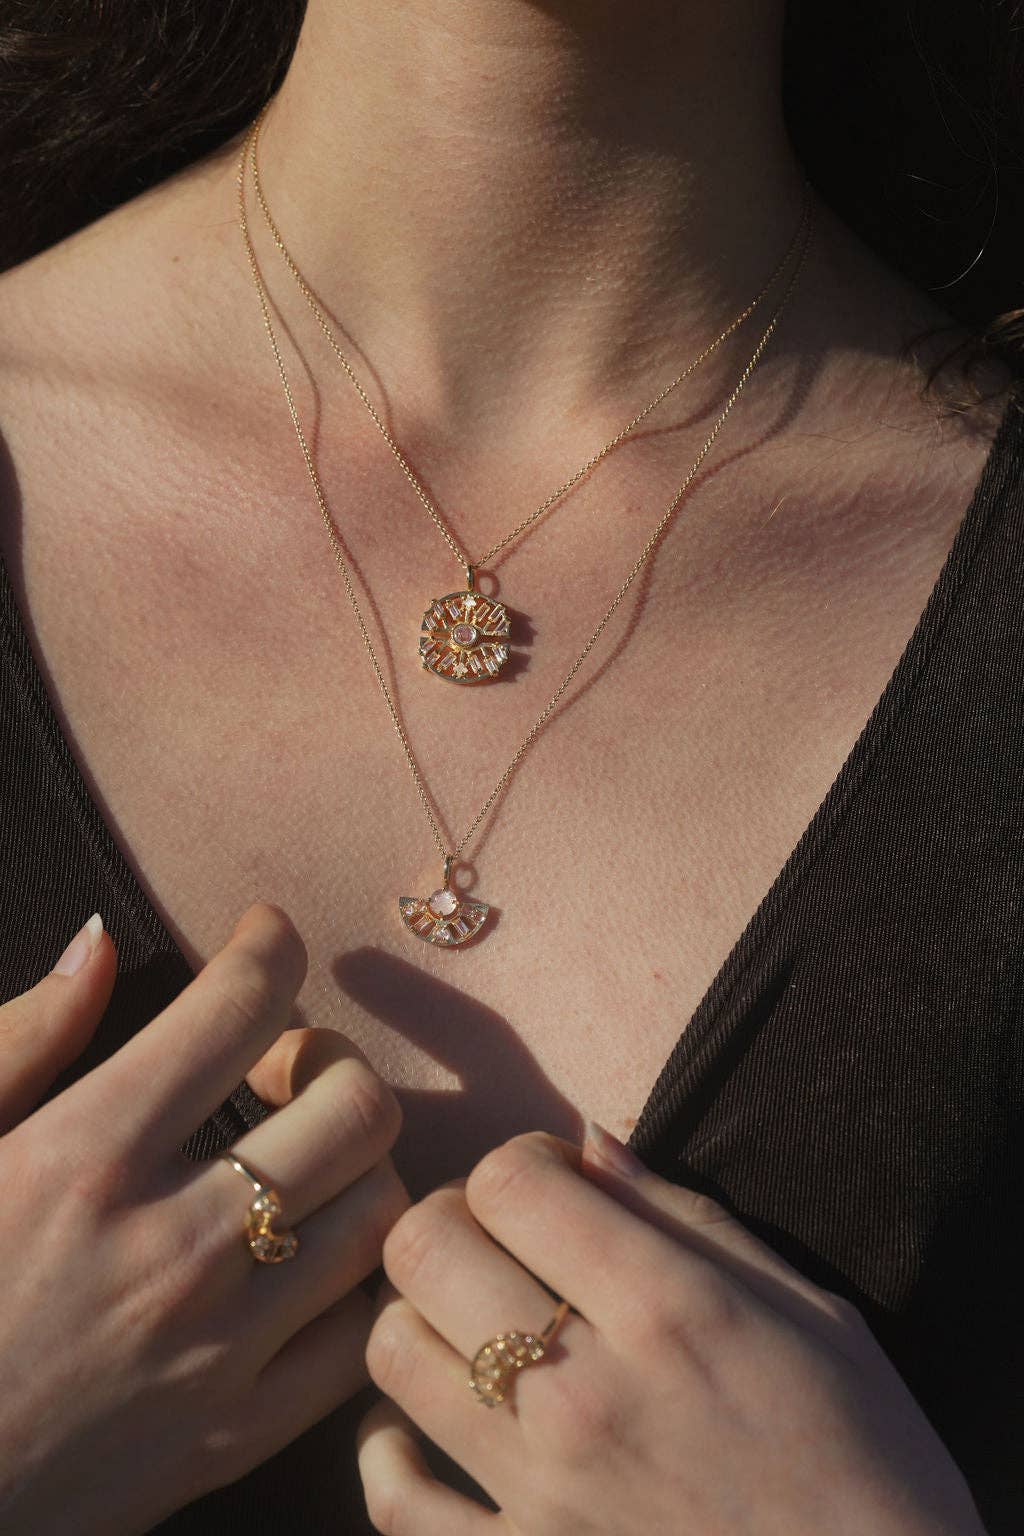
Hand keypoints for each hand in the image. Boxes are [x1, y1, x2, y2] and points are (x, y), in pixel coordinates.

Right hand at [0, 900, 407, 1535]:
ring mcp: (215, 1350)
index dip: (272, 945)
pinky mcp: (234, 1437)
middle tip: (283, 1067)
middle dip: (333, 1059)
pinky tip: (311, 1260)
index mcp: (85, 1155)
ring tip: (304, 1159)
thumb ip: (25, 1040)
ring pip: (380, 1214)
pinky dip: (359, 1282)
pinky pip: (363, 1335)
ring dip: (359, 1164)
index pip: (240, 1006)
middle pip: (354, 1106)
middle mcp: (170, 1244)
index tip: (264, 937)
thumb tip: (102, 941)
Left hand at [358, 1127, 984, 1535]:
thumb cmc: (864, 1452)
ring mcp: (542, 1493)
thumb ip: (681, 1215)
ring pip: (392, 1353)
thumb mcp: (804, 1308)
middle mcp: (586, 1394)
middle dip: (455, 1217)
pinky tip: (427, 1429)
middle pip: (425, 1246)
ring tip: (472, 1323)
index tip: (557, 1185)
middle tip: (505, 1242)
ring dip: (421, 1317)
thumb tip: (590, 1138)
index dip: (523, 1160)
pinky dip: (390, 1452)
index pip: (508, 1177)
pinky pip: (393, 1501)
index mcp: (666, 1308)